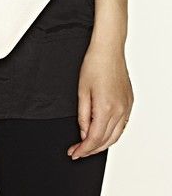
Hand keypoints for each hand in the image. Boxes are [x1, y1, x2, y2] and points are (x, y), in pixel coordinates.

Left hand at [67, 41, 133, 159]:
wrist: (108, 50)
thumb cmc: (94, 64)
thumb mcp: (82, 91)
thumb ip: (83, 116)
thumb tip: (84, 134)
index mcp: (106, 108)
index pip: (94, 138)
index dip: (83, 149)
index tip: (74, 153)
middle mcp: (119, 110)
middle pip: (106, 140)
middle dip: (91, 150)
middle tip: (78, 151)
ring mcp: (126, 107)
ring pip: (116, 136)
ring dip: (102, 144)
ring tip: (88, 146)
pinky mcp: (129, 103)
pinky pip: (122, 126)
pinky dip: (112, 134)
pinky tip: (103, 134)